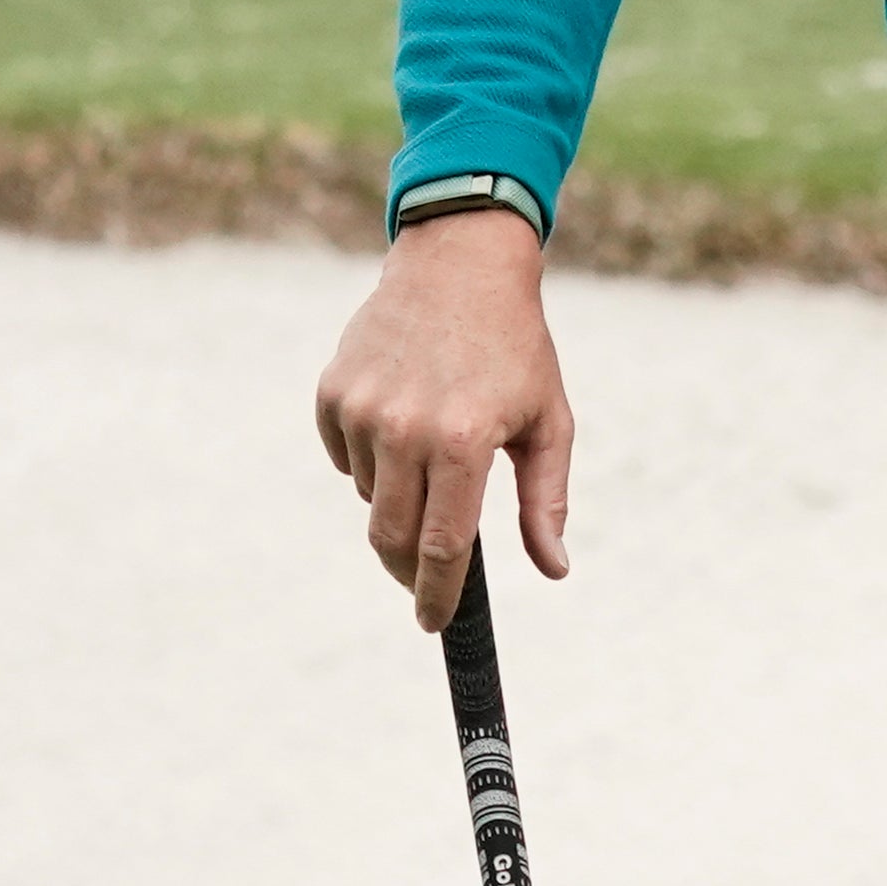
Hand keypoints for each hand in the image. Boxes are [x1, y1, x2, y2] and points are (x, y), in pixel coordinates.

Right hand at [312, 206, 574, 630]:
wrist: (461, 263)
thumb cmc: (516, 346)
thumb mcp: (549, 420)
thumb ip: (546, 500)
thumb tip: (554, 569)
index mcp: (462, 441)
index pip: (441, 546)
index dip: (438, 594)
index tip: (435, 622)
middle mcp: (404, 429)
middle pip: (391, 537)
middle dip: (406, 569)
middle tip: (425, 575)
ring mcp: (362, 410)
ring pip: (370, 495)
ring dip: (398, 495)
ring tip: (433, 449)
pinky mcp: (333, 393)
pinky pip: (344, 456)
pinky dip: (369, 458)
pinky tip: (401, 420)